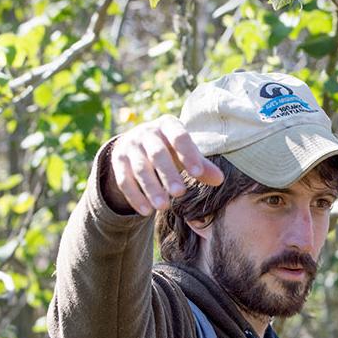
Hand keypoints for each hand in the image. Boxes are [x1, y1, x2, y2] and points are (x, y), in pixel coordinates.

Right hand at [105, 115, 223, 214]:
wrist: (135, 143)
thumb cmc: (169, 149)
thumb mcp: (185, 153)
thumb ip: (201, 165)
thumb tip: (219, 179)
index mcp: (168, 126)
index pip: (179, 137)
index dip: (188, 154)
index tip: (196, 173)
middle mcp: (146, 133)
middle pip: (157, 153)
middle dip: (168, 173)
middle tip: (180, 193)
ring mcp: (130, 147)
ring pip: (140, 168)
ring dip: (151, 188)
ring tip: (163, 207)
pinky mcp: (118, 163)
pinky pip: (124, 181)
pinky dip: (135, 197)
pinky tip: (146, 212)